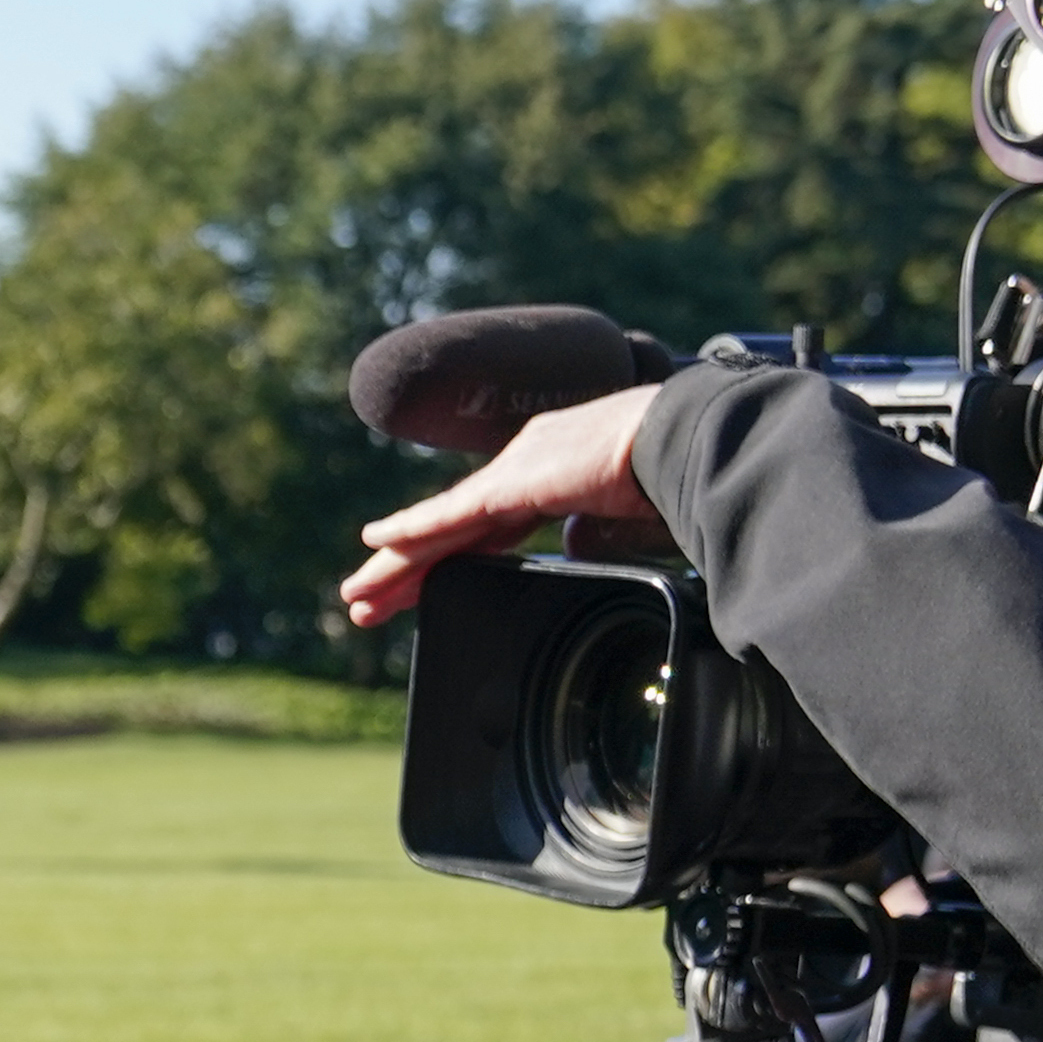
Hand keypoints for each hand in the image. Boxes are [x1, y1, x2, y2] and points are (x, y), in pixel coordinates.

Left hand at [337, 383, 667, 631]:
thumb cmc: (671, 471)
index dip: (451, 556)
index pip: (487, 526)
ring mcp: (514, 469)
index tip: (424, 585)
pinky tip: (377, 544)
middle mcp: (522, 465)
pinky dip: (412, 531)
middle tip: (369, 602)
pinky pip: (449, 514)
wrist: (684, 440)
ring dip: (395, 561)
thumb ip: (592, 527)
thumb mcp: (624, 510)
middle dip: (408, 568)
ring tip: (357, 594)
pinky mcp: (512, 481)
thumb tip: (573, 545)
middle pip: (451, 529)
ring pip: (439, 525)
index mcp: (550, 473)